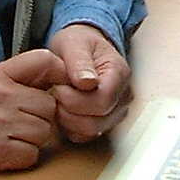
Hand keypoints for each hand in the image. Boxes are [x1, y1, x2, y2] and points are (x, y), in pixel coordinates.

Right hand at [0, 48, 67, 179]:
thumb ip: (18, 76)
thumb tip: (58, 74)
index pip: (44, 60)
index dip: (60, 73)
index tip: (59, 86)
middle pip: (49, 106)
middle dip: (41, 118)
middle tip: (22, 122)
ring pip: (44, 133)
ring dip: (33, 140)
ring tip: (11, 137)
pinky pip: (31, 155)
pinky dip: (22, 158)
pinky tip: (6, 152)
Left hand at [47, 24, 132, 143]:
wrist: (81, 47)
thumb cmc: (78, 43)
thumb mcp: (74, 43)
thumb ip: (80, 62)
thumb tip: (88, 83)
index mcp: (119, 74)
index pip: (103, 101)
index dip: (75, 99)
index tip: (59, 85)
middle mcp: (123, 96)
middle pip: (97, 122)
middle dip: (68, 110)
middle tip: (56, 91)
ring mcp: (115, 112)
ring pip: (91, 132)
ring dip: (67, 119)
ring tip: (59, 97)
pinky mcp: (104, 123)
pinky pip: (85, 137)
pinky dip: (70, 127)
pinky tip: (63, 108)